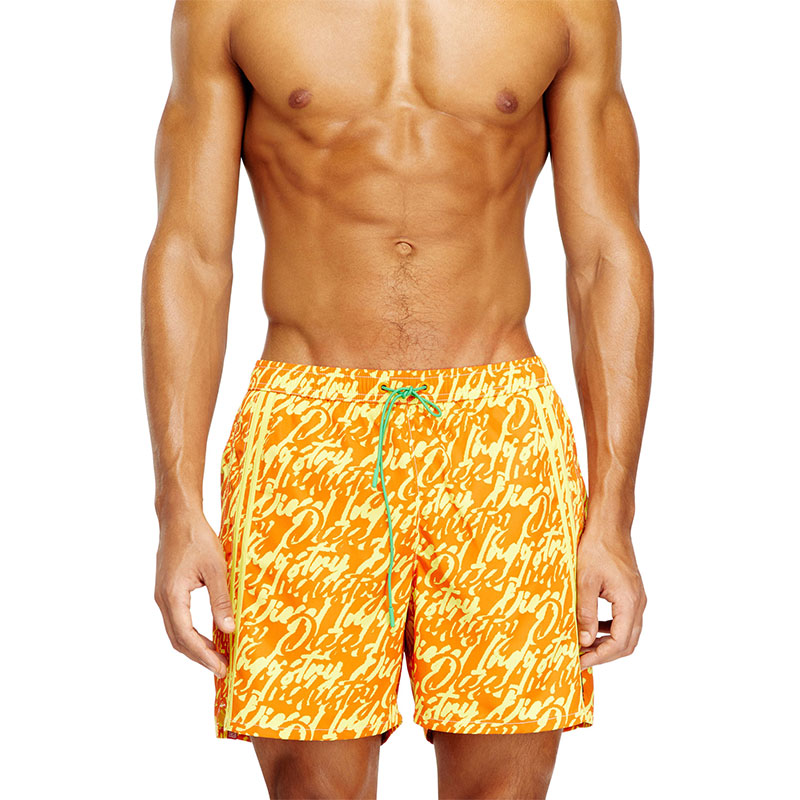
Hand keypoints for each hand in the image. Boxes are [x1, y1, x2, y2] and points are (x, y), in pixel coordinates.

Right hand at [154, 510, 235, 677]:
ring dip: (195, 647)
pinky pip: (177, 619)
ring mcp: (163, 595)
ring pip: (176, 631)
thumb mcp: (216, 568)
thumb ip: (221, 600)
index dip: (204, 656)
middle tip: (222, 668)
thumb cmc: (197, 537)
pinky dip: (191, 633)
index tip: (221, 669)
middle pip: (178, 639)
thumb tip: (229, 629)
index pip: (186, 637)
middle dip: (199, 657)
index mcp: (172, 596)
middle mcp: (163, 599)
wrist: (178, 516)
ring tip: (217, 656)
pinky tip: (208, 635)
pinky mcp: (167, 590)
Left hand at [576, 523, 646, 668]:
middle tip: (581, 658)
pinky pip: (625, 620)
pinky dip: (611, 629)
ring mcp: (637, 598)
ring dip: (608, 643)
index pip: (619, 643)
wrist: (609, 525)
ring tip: (584, 646)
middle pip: (627, 643)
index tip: (579, 660)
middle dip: (604, 654)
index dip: (599, 656)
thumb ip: (586, 613)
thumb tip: (585, 641)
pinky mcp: (631, 592)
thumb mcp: (584, 581)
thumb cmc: (596, 548)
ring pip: (628, 633)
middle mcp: (638, 603)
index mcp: (629, 602)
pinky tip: (593, 627)